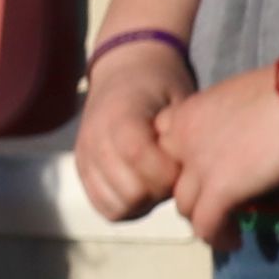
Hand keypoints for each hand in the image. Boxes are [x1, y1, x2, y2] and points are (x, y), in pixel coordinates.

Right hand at [74, 46, 191, 218]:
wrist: (125, 71)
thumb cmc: (160, 83)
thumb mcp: (177, 96)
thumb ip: (181, 132)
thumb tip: (195, 170)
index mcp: (120, 115)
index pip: (138, 156)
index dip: (167, 171)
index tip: (186, 165)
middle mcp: (95, 139)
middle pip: (129, 191)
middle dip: (160, 190)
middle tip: (176, 174)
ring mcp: (85, 158)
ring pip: (117, 206)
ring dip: (145, 202)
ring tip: (160, 181)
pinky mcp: (83, 173)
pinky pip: (105, 207)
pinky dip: (128, 206)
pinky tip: (145, 188)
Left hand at [152, 62, 278, 244]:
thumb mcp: (239, 98)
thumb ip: (226, 120)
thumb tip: (240, 136)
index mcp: (187, 113)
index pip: (161, 146)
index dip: (179, 163)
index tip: (202, 171)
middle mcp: (182, 140)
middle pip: (170, 179)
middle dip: (191, 193)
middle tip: (215, 201)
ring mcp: (198, 167)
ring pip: (185, 207)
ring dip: (204, 219)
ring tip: (227, 226)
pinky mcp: (219, 190)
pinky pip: (207, 226)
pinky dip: (218, 238)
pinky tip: (235, 241)